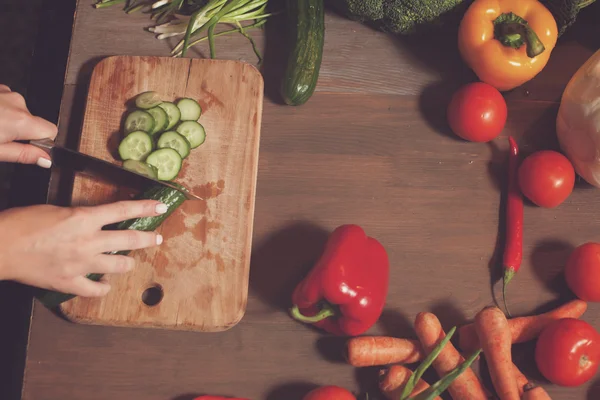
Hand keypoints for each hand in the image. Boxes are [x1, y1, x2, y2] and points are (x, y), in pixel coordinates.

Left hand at [0, 84, 56, 167]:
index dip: (42, 142)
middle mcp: (17, 102)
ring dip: (8, 120)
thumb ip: (24, 155)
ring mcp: (6, 92)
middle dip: (21, 132)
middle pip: (34, 122)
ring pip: (19, 112)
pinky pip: (7, 101)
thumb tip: (46, 159)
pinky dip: (1, 110)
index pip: (51, 131)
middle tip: (0, 140)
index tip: (28, 147)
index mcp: (21, 120)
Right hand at [0, 199, 167, 296]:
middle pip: (129, 240)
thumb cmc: (22, 223)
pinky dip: (103, 287)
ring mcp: (81, 264)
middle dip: (148, 239)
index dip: (145, 208)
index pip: (123, 211)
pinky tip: (106, 284)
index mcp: (84, 218)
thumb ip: (79, 217)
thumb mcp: (55, 210)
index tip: (160, 207)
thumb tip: (91, 221)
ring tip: (129, 262)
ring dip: (127, 263)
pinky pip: (95, 289)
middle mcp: (88, 241)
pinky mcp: (70, 282)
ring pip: (118, 266)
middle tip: (157, 238)